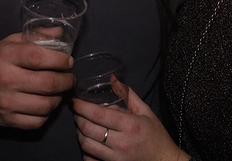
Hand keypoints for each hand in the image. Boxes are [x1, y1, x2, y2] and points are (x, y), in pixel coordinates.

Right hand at [0, 33, 73, 128]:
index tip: (68, 62)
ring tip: (58, 91)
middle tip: (69, 78)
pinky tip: (45, 104)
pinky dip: (46, 113)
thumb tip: (60, 33)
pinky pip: (37, 121)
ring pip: (46, 105)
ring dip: (59, 98)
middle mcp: (6, 80)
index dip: (60, 60)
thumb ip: (36, 36)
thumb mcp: (9, 42)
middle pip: (48, 83)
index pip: (40, 58)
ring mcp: (6, 103)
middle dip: (66, 81)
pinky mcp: (6, 120)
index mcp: (7, 56)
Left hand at [73, 86, 187, 160]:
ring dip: (79, 133)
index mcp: (129, 125)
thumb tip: (112, 78)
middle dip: (78, 118)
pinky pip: (90, 159)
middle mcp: (121, 142)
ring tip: (81, 125)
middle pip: (88, 129)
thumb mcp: (145, 111)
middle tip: (77, 112)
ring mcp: (116, 158)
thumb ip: (127, 94)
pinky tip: (89, 142)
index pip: (98, 115)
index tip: (75, 102)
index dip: (82, 107)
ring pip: (86, 144)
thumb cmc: (155, 136)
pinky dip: (85, 150)